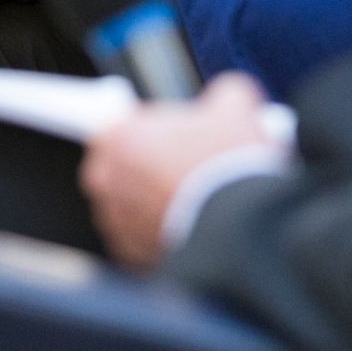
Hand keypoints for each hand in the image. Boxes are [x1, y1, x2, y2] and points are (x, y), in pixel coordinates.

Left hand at [80, 73, 276, 270]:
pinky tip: (191, 221)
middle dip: (148, 162)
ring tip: (194, 195)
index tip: (158, 132)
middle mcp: (107, 180)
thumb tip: (228, 97)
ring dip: (153, 198)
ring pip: (129, 201)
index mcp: (120, 136)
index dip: (146, 126)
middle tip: (185, 162)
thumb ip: (221, 94)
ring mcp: (116, 221)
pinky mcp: (131, 255)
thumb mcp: (236, 105)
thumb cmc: (231, 168)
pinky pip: (140, 234)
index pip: (118, 123)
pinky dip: (159, 228)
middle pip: (120, 163)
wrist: (244, 230)